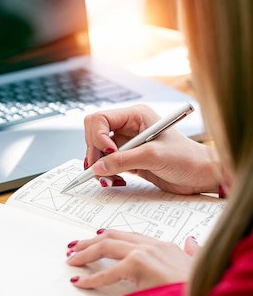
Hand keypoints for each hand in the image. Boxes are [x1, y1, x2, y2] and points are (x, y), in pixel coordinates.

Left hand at [67, 230, 198, 289]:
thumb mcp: (195, 266)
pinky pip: (107, 272)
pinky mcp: (138, 266)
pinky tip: (81, 282)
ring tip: (72, 260)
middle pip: (112, 237)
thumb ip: (191, 252)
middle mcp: (152, 245)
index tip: (95, 238)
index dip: (109, 236)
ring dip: (86, 253)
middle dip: (90, 242)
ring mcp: (144, 253)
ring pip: (106, 246)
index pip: (129, 236)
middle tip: (74, 247)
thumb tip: (191, 242)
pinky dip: (91, 278)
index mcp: (164, 245)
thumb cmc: (197, 289)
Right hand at [84, 104, 219, 194]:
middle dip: (94, 152)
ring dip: (98, 166)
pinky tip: (116, 180)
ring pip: (98, 151)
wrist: (201, 175)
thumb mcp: (154, 156)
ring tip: (109, 179)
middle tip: (99, 170)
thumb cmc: (186, 158)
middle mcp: (129, 127)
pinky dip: (105, 173)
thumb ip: (123, 160)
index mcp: (135, 115)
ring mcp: (127, 144)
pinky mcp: (128, 159)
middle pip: (94, 134)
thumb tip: (97, 167)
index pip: (101, 119)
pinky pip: (106, 164)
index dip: (98, 136)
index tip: (107, 153)